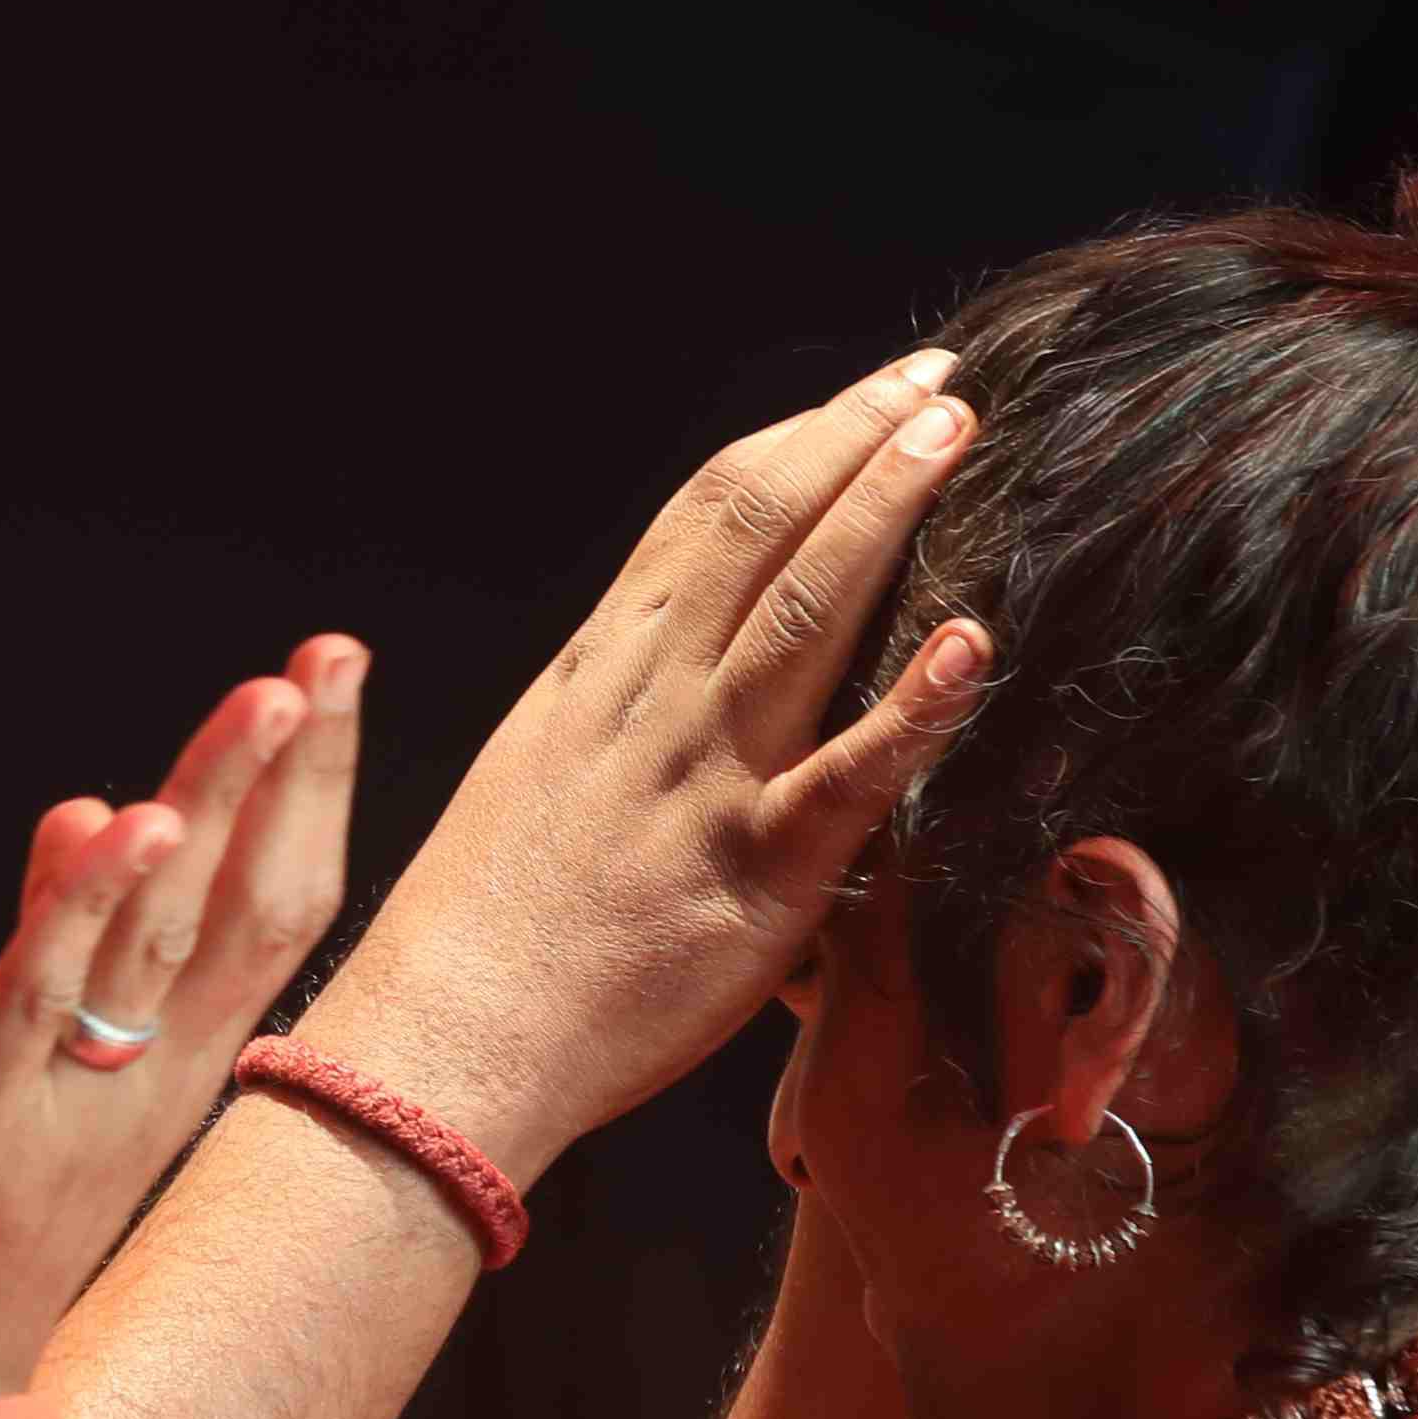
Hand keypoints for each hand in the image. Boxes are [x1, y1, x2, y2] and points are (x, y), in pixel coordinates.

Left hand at [0, 642, 364, 1418]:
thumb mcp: (30, 1080)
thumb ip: (64, 945)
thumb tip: (104, 813)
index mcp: (160, 1080)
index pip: (261, 920)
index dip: (304, 801)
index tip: (334, 688)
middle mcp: (134, 1087)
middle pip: (240, 912)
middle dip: (290, 781)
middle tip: (334, 659)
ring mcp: (60, 1105)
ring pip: (157, 939)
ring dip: (214, 812)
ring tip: (271, 700)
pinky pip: (41, 1004)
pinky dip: (85, 910)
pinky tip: (128, 822)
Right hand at [310, 352, 995, 1178]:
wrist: (442, 1038)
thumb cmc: (485, 928)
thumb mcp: (539, 776)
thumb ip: (617, 714)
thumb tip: (685, 669)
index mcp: (604, 674)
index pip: (707, 518)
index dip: (800, 443)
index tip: (873, 395)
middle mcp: (652, 700)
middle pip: (760, 529)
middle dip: (856, 440)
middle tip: (942, 380)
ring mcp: (703, 777)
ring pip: (803, 611)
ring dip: (885, 511)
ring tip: (957, 437)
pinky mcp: (752, 872)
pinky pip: (845, 778)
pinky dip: (913, 707)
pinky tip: (974, 645)